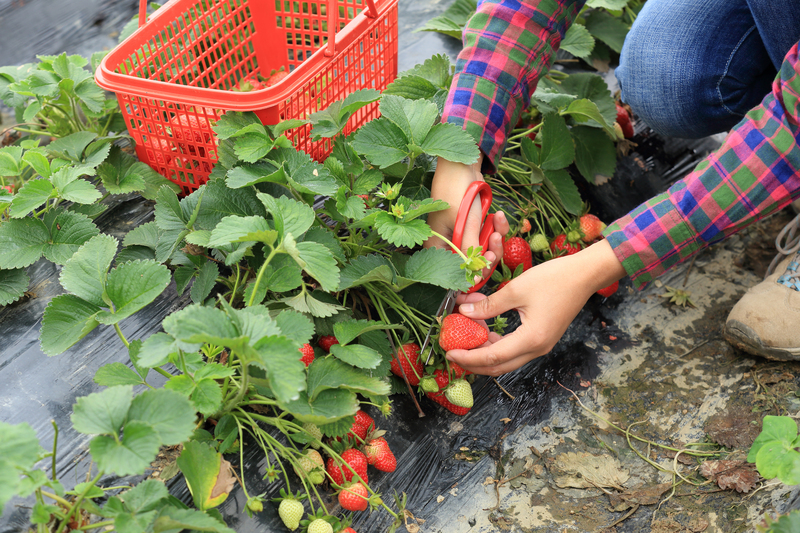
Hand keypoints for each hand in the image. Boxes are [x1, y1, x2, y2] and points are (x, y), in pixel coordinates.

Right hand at [425, 157, 508, 280]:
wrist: (462, 165)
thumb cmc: (456, 193)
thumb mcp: (464, 224)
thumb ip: (470, 250)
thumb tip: (476, 277)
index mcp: (438, 247)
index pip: (454, 272)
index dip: (472, 274)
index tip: (486, 266)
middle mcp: (449, 244)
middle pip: (472, 262)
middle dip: (487, 253)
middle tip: (495, 245)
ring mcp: (463, 234)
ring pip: (484, 248)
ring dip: (495, 238)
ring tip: (497, 225)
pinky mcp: (474, 225)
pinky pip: (488, 234)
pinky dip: (497, 226)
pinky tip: (498, 215)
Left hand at [445, 240, 625, 375]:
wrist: (585, 275)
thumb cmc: (554, 279)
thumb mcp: (516, 289)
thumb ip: (489, 305)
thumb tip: (463, 312)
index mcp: (531, 339)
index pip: (492, 357)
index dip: (468, 357)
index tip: (448, 351)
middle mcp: (537, 349)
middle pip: (499, 367)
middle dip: (473, 362)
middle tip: (452, 352)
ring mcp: (541, 345)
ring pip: (506, 360)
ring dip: (485, 353)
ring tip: (465, 338)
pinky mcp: (542, 338)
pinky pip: (515, 349)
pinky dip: (497, 345)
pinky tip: (485, 331)